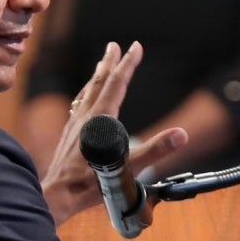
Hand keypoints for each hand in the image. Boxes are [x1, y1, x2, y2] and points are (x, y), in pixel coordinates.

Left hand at [40, 41, 188, 223]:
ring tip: (102, 65)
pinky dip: (86, 94)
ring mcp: (74, 124)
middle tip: (114, 45)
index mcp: (100, 119)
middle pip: (99, 82)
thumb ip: (155, 150)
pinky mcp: (69, 135)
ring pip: (87, 92)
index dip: (128, 64)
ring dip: (97, 76)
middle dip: (109, 62)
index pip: (117, 84)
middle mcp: (85, 117)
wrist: (58, 195)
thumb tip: (181, 135)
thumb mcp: (128, 167)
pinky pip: (79, 105)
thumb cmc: (89, 184)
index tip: (135, 47)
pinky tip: (86, 99)